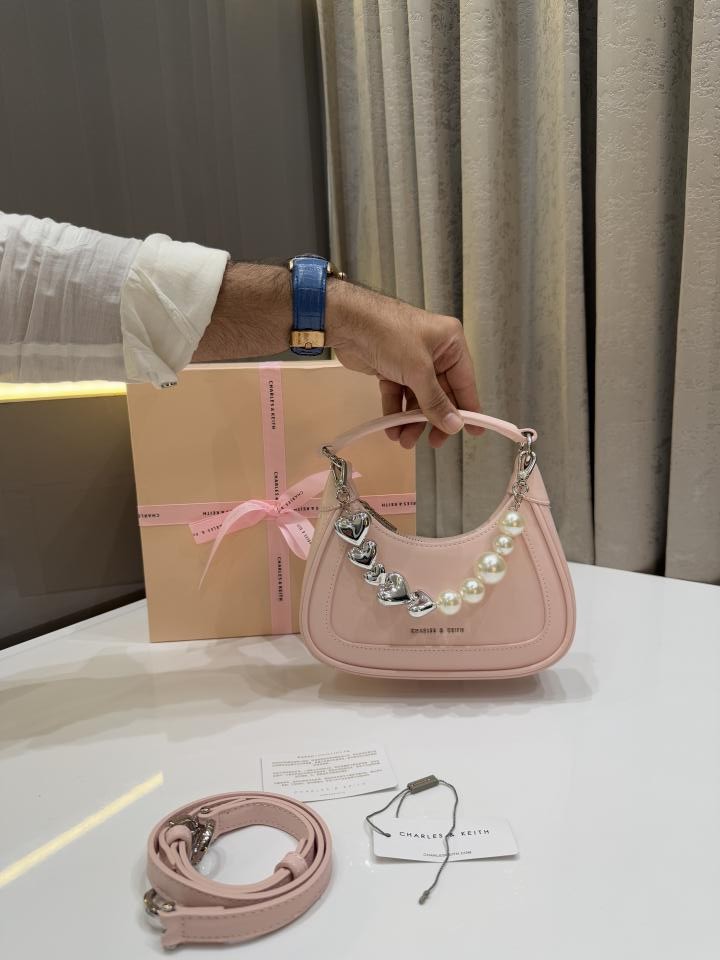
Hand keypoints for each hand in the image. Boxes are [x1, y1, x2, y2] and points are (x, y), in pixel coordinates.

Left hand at [326, 280, 481, 447]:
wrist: (347, 322)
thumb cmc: (391, 337)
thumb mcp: (418, 371)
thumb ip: (436, 401)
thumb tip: (455, 426)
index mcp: (450, 344)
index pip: (464, 382)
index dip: (468, 409)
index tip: (474, 433)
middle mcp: (435, 352)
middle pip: (441, 393)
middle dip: (433, 419)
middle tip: (433, 444)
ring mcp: (411, 361)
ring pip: (418, 398)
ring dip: (412, 421)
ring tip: (403, 441)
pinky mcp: (391, 368)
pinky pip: (399, 395)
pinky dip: (396, 412)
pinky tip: (391, 429)